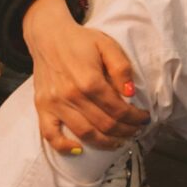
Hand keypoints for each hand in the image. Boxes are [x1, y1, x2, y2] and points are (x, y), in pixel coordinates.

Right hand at [21, 0, 149, 153]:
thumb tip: (131, 93)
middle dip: (125, 131)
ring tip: (118, 141)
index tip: (144, 118)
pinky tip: (79, 150)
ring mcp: (55, 103)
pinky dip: (64, 146)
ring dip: (105, 142)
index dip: (135, 118)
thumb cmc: (80, 41)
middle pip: (105, 125)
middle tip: (135, 131)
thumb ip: (121, 68)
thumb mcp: (107, 45)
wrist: (48, 36)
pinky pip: (50, 134)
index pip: (118, 109)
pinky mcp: (42, 107)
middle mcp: (72, 95)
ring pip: (84, 133)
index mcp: (90, 80)